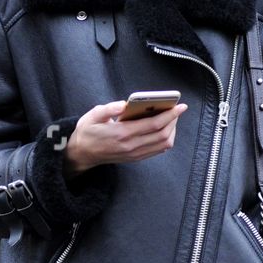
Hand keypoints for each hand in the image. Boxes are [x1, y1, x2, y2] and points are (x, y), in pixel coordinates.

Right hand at [63, 99, 187, 176]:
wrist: (81, 154)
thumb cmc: (88, 132)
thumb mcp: (93, 115)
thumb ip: (109, 108)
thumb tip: (124, 103)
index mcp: (122, 133)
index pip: (154, 124)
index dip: (170, 114)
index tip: (180, 106)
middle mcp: (131, 146)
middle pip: (162, 134)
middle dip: (174, 121)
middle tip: (177, 109)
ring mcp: (134, 154)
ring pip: (163, 144)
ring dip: (171, 131)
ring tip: (171, 118)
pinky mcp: (135, 158)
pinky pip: (157, 150)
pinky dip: (165, 140)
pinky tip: (164, 129)